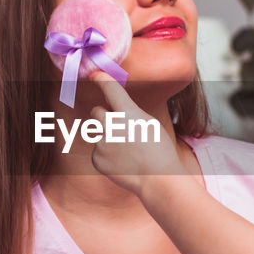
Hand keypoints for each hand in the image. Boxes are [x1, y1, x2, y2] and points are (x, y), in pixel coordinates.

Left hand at [87, 72, 185, 192]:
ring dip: (106, 138)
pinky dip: (107, 157)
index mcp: (127, 113)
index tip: (94, 74)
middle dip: (103, 117)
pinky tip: (122, 163)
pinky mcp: (96, 159)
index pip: (110, 89)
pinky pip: (97, 152)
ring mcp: (101, 144)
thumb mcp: (149, 122)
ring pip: (97, 134)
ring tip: (126, 151)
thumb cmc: (159, 149)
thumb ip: (130, 113)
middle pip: (96, 112)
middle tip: (118, 128)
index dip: (101, 79)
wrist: (157, 178)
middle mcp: (110, 125)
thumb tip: (115, 112)